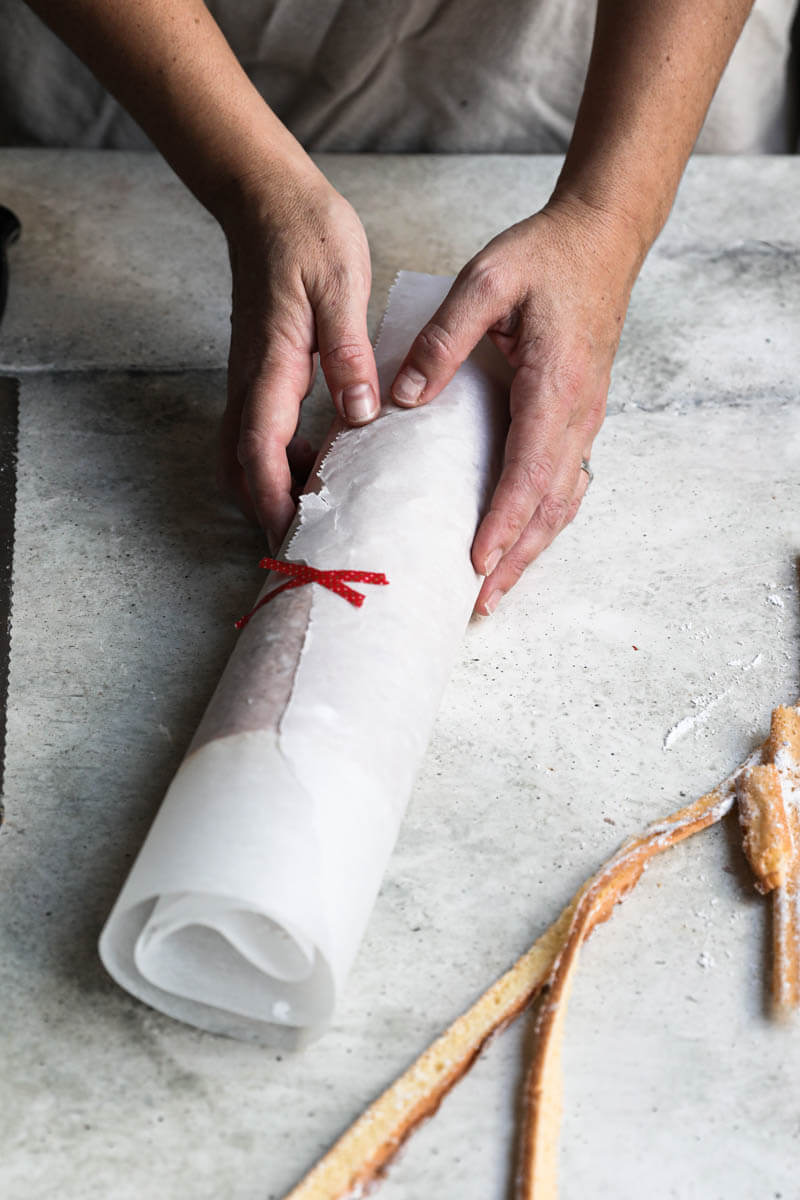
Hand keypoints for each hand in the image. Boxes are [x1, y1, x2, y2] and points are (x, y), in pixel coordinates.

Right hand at [218, 161, 379, 549]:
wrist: (267, 200)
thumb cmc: (306, 235)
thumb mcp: (340, 288)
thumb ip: (348, 354)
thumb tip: (360, 416)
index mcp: (271, 366)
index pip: (260, 451)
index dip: (274, 500)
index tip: (296, 537)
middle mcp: (250, 380)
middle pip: (239, 466)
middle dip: (264, 509)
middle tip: (307, 541)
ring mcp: (250, 377)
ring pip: (242, 453)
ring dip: (268, 488)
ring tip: (318, 512)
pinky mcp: (259, 371)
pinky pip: (257, 431)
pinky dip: (277, 461)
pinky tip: (319, 464)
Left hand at [389, 198, 640, 613]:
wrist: (601, 239)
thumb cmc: (545, 257)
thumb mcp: (485, 280)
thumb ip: (443, 338)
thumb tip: (404, 397)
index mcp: (555, 384)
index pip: (530, 471)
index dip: (504, 521)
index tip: (478, 562)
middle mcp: (578, 411)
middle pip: (552, 504)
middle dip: (518, 558)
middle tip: (482, 601)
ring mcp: (585, 417)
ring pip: (563, 500)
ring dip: (533, 548)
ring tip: (497, 587)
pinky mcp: (580, 415)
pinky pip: (566, 481)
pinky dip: (544, 519)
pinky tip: (521, 538)